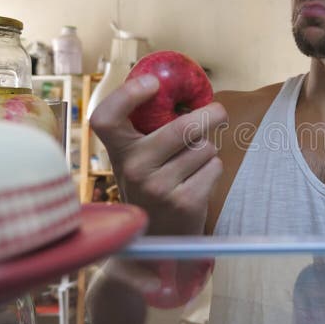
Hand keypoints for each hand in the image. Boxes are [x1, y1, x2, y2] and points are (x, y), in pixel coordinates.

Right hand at [90, 74, 227, 234]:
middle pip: (182, 128)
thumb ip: (152, 130)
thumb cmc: (154, 186)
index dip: (126, 95)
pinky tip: (198, 182)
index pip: (105, 118)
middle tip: (219, 112)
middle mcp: (133, 168)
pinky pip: (214, 167)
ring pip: (204, 147)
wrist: (159, 240)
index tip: (153, 83)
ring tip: (192, 166)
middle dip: (209, 115)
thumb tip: (188, 93)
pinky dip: (213, 169)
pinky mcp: (184, 203)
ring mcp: (158, 188)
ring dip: (206, 151)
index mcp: (119, 152)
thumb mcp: (140, 159)